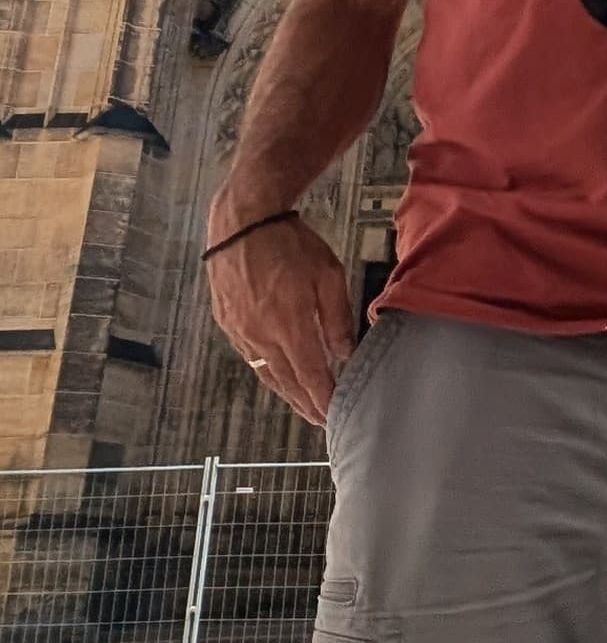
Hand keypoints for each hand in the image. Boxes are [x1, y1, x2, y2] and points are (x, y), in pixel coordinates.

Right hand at [206, 215, 356, 429]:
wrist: (242, 221)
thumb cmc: (289, 243)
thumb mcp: (328, 275)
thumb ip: (337, 318)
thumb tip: (344, 352)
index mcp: (289, 326)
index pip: (310, 376)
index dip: (323, 399)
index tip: (335, 416)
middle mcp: (261, 336)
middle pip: (286, 382)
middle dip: (305, 404)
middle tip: (320, 421)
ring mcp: (240, 331)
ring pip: (265, 372)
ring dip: (285, 392)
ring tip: (302, 405)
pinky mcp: (226, 322)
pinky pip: (249, 355)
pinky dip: (266, 370)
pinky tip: (276, 374)